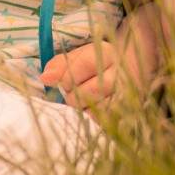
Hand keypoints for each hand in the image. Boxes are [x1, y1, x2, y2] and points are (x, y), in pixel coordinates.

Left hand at [41, 4, 162, 107]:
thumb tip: (46, 78)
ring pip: (101, 108)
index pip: (89, 62)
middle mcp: (121, 73)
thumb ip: (59, 65)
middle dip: (75, 95)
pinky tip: (92, 109)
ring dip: (84, 108)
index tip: (61, 81)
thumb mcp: (76, 57)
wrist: (128, 71)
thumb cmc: (94, 65)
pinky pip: (107, 121)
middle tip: (71, 93)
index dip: (70, 74)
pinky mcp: (128, 112)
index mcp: (108, 53)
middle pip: (94, 89)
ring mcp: (127, 95)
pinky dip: (94, 118)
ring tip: (82, 101)